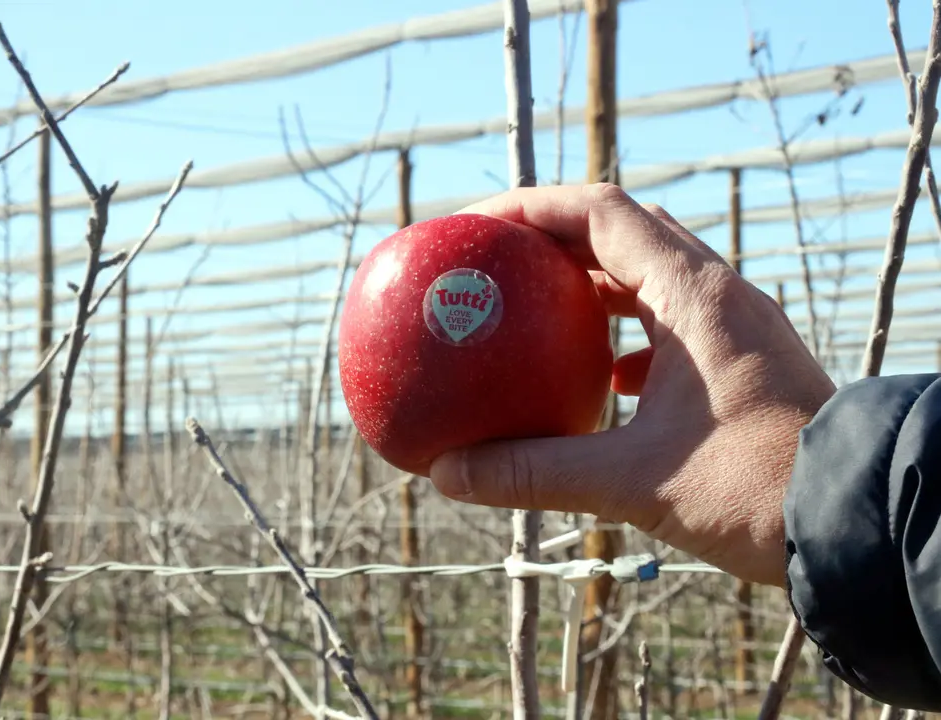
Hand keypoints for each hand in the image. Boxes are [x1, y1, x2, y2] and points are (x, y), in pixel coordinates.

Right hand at [427, 183, 835, 586]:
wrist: (857, 520)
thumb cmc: (755, 491)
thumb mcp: (630, 482)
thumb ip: (532, 472)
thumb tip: (448, 474)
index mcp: (694, 297)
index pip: (601, 213)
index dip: (531, 207)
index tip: (475, 225)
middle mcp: (717, 295)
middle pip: (622, 233)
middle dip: (553, 238)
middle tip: (495, 260)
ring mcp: (733, 326)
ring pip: (649, 277)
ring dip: (589, 285)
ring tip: (532, 310)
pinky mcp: (740, 361)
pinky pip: (669, 325)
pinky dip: (623, 337)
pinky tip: (598, 382)